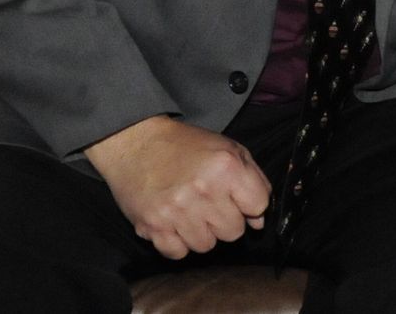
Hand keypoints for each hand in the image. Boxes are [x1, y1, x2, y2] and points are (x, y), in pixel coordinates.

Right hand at [83, 115, 269, 258]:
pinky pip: (178, 253)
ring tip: (190, 212)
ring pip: (206, 246)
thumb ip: (253, 181)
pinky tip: (174, 224)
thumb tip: (259, 221)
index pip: (259, 205)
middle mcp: (203, 190)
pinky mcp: (152, 226)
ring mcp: (177, 211)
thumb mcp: (228, 149)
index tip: (236, 198)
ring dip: (201, 233)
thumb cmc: (186, 145)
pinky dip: (177, 243)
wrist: (136, 142)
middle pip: (234, 231)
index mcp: (226, 167)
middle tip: (209, 203)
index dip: (250, 203)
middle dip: (226, 220)